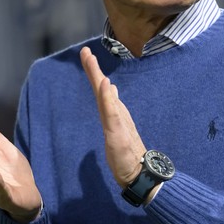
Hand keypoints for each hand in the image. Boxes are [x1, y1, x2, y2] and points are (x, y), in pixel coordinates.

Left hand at [80, 46, 146, 187]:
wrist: (139, 171)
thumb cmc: (126, 153)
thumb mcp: (115, 129)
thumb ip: (113, 109)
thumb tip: (111, 89)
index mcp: (112, 112)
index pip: (100, 90)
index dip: (93, 73)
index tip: (86, 55)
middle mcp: (114, 112)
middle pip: (101, 88)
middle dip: (92, 69)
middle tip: (84, 51)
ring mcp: (117, 120)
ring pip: (104, 96)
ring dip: (97, 77)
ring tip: (91, 60)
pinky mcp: (118, 131)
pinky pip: (112, 111)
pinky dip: (108, 96)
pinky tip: (107, 83)